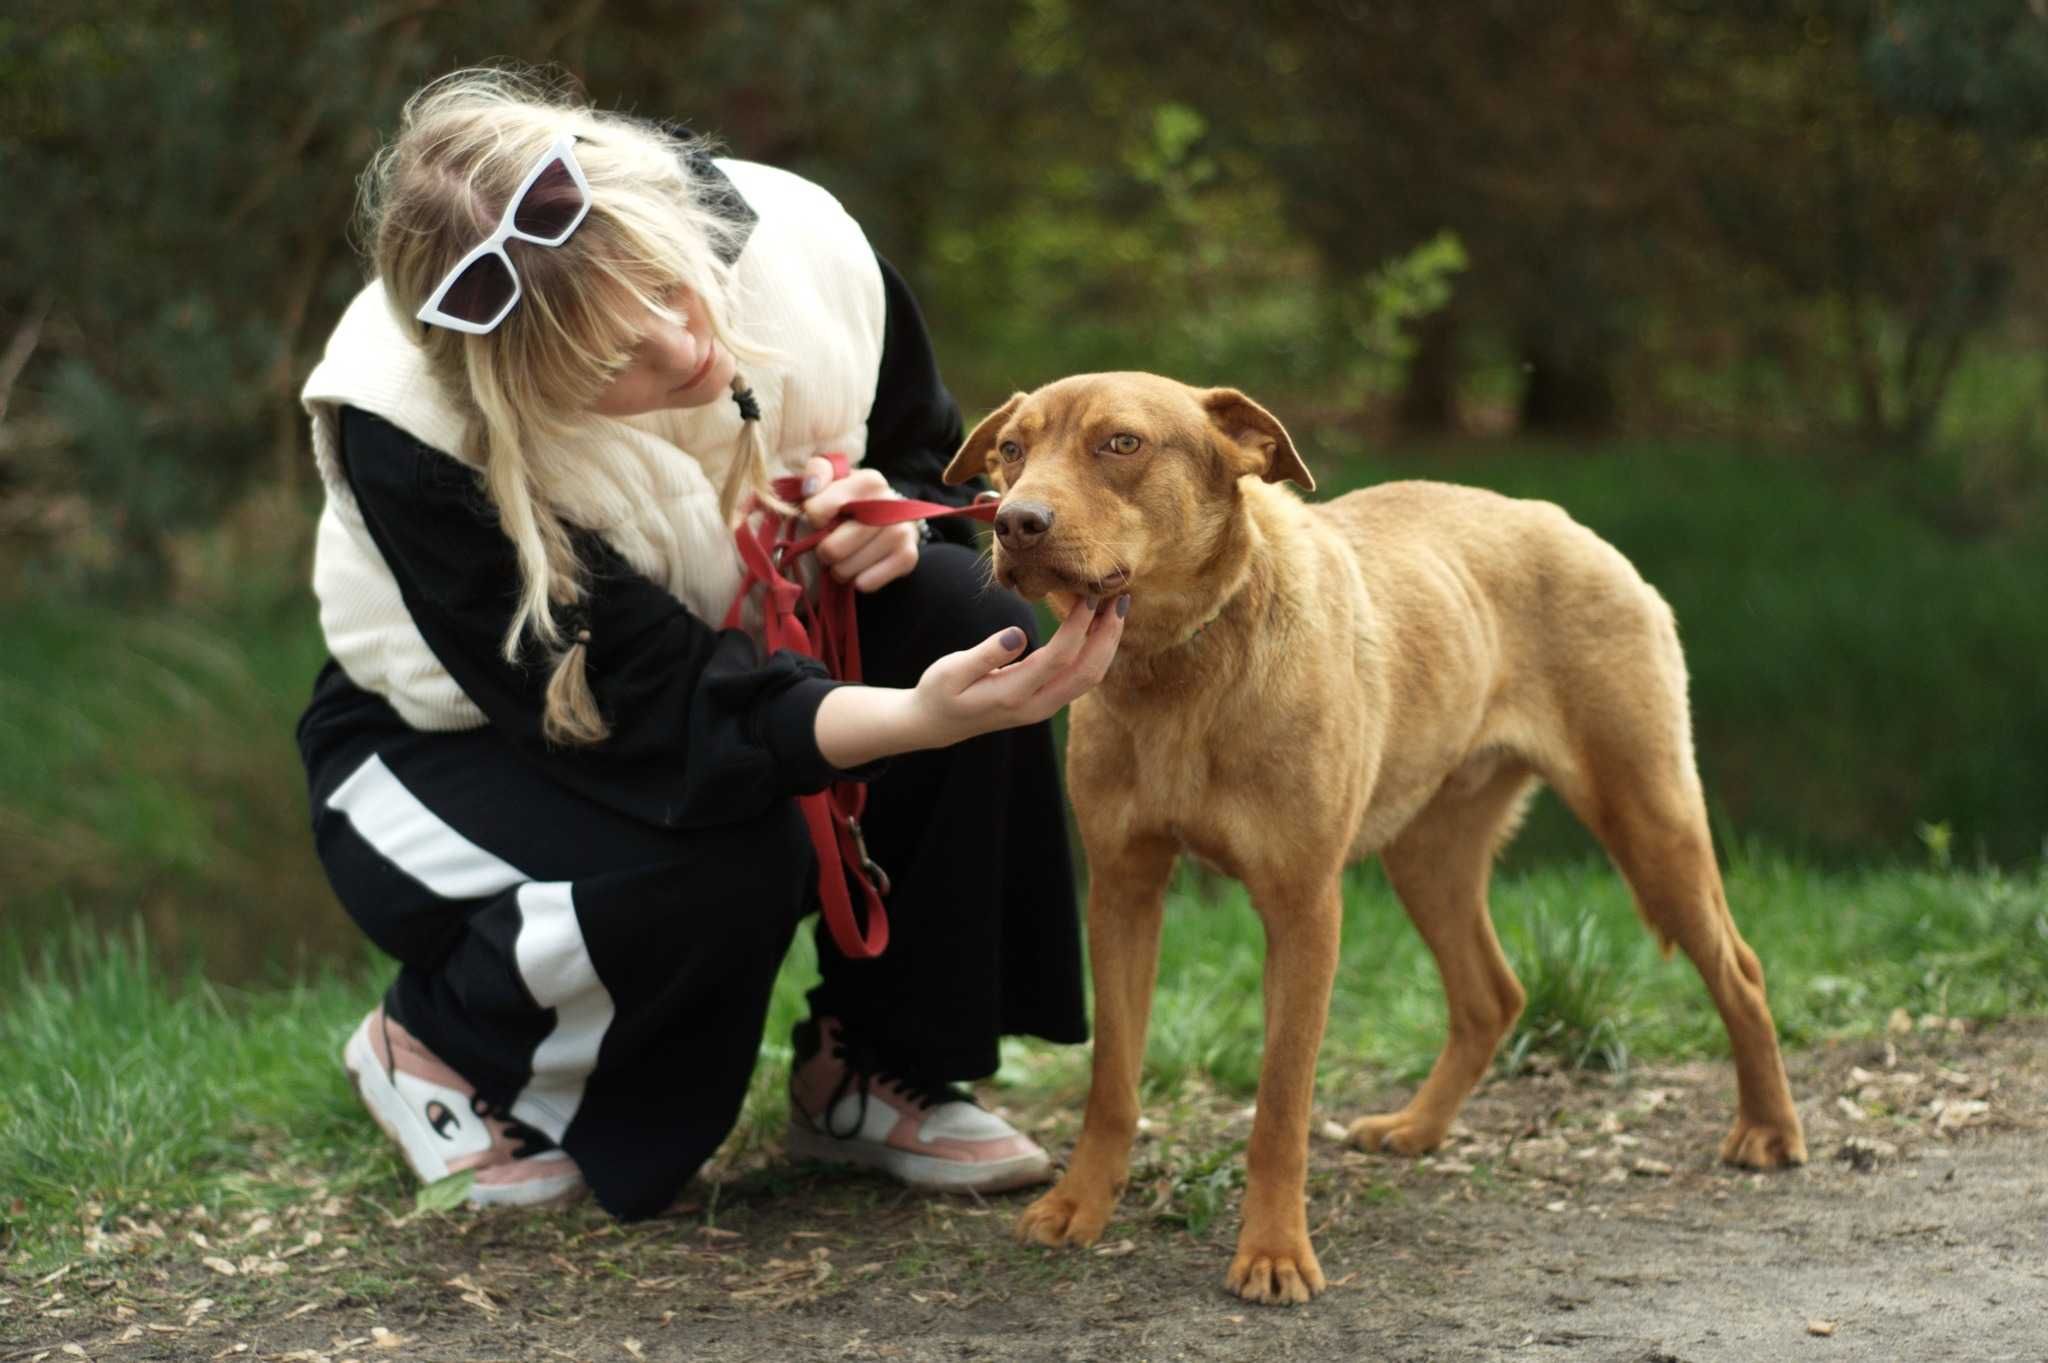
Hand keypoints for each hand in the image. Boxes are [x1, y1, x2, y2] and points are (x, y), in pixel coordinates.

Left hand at [800, 454, 920, 593]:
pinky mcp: (908, 556)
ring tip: (844, 557)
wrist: (888, 517)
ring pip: (847, 568)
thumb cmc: (850, 500)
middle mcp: (890, 503)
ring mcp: (902, 531)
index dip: (812, 520)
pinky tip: (861, 569)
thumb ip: (816, 472)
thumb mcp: (832, 478)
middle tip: (830, 545)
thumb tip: (811, 487)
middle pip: (832, 548)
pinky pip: (867, 583)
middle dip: (823, 551)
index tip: (821, 518)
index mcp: (869, 481)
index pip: (817, 512)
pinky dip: (858, 581)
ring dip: (839, 569)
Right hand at [910, 594, 1127, 745]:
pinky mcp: (1045, 702)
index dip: (1079, 627)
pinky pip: (1080, 677)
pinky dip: (1095, 651)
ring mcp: (1043, 707)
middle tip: (1120, 599)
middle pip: (1087, 672)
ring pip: (1089, 678)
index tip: (1090, 596)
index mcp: (1012, 695)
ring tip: (1116, 609)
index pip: (1058, 659)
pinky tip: (1098, 627)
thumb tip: (1018, 633)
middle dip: (1108, 635)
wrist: (935, 725)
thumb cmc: (939, 692)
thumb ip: (985, 653)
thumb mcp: (951, 671)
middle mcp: (1036, 705)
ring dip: (1107, 643)